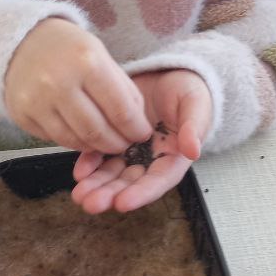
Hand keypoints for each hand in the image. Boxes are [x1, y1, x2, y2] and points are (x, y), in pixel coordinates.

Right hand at [4, 17, 152, 154]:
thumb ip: (123, 89)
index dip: (136, 129)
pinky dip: (73, 142)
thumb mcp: (102, 56)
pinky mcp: (21, 115)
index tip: (142, 135)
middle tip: (125, 145)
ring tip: (106, 143)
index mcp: (87, 62)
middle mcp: (59, 83)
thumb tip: (138, 124)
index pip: (120, 110)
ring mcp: (37, 101)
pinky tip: (83, 136)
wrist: (23, 42)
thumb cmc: (70, 50)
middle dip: (117, 144)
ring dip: (96, 147)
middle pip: (97, 131)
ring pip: (75, 140)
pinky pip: (55, 139)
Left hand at [71, 68, 212, 213]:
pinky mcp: (112, 137)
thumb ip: (195, 127)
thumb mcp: (196, 105)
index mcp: (173, 157)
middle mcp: (150, 159)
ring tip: (79, 195)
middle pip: (130, 182)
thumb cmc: (187, 91)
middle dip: (111, 195)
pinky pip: (98, 154)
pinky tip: (79, 171)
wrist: (166, 72)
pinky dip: (88, 164)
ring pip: (112, 173)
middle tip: (91, 203)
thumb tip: (193, 151)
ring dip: (96, 186)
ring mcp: (130, 150)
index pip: (158, 180)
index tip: (122, 203)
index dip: (141, 193)